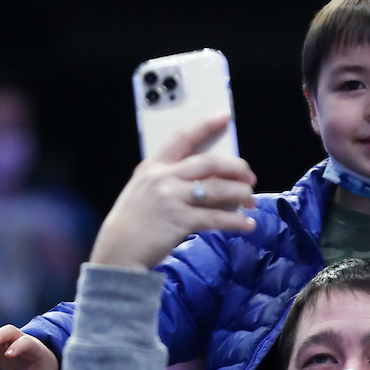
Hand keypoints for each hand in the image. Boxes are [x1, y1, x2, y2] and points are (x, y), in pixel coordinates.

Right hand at [90, 116, 255, 270]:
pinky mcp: (180, 220)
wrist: (117, 252)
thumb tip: (208, 185)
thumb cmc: (133, 225)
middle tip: (250, 177)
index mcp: (152, 167)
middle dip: (234, 168)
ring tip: (252, 201)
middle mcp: (162, 177)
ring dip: (240, 194)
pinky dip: (235, 221)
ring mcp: (171, 198)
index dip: (205, 126)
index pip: (182, 138)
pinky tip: (248, 224)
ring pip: (216, 189)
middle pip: (208, 163)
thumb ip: (169, 183)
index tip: (224, 117)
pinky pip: (216, 218)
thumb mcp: (144, 193)